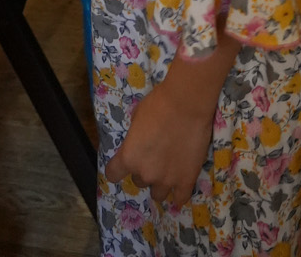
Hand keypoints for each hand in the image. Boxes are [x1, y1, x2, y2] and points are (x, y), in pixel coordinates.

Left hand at [106, 77, 213, 210]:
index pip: (113, 174)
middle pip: (139, 181)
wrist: (187, 103)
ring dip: (160, 183)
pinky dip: (179, 194)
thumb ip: (134, 137)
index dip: (117, 169)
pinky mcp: (186, 180)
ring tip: (168, 169)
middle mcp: (145, 173)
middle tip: (154, 156)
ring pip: (158, 194)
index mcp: (129, 157)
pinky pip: (180, 198)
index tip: (122, 165)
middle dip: (144, 170)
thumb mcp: (136, 117)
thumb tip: (138, 142)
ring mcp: (167, 180)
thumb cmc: (158, 104)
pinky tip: (180, 185)